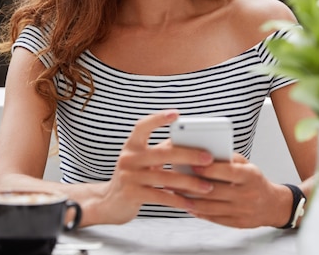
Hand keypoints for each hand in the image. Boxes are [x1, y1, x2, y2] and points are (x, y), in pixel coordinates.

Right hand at [96, 110, 216, 223]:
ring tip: (208, 186)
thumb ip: (162, 151)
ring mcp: (128, 177)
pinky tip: (192, 204)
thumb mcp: (143, 160)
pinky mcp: (132, 195)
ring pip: (165, 177)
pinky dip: (179, 200)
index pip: (142, 126)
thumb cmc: (135, 177)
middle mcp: (128, 158)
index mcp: (131, 145)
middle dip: (189, 155)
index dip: (158, 119)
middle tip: (209, 158)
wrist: (109, 203)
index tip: (176, 114)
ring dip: (190, 183)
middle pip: (162, 153)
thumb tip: (194, 143)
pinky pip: (161, 197)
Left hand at [184, 153, 291, 227]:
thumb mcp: (247, 165)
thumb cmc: (255, 180)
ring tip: (176, 193)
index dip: (208, 168)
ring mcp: (242, 211)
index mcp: (250, 176)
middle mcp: (247, 194)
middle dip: (192, 185)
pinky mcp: (237, 223)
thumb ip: (229, 159)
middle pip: (215, 190)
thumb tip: (204, 155)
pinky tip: (187, 204)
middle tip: (175, 180)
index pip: (227, 171)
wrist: (272, 205)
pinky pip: (213, 217)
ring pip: (210, 206)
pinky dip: (198, 211)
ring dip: (190, 200)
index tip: (191, 164)